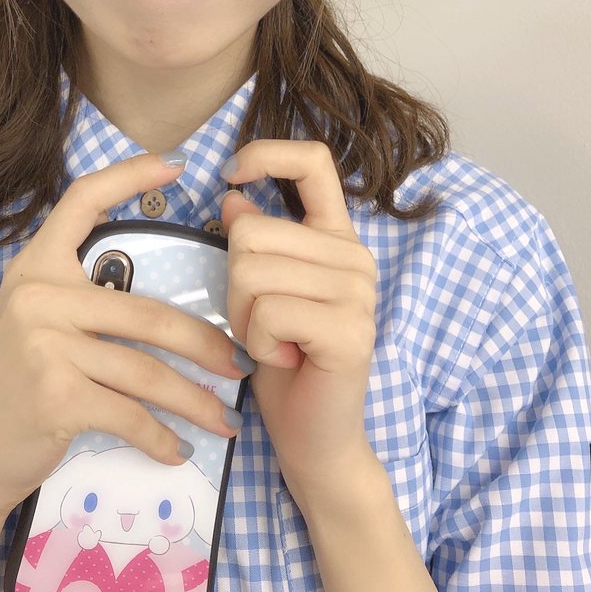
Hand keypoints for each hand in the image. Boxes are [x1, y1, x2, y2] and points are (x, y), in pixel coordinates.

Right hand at [0, 153, 246, 525]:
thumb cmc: (15, 387)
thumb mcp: (34, 322)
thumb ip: (77, 295)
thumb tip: (158, 287)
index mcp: (35, 267)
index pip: (82, 200)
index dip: (130, 175)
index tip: (177, 164)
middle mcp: (38, 296)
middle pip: (148, 312)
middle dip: (206, 345)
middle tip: (240, 364)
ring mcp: (45, 345)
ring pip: (147, 371)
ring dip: (195, 402)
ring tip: (224, 419)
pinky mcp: (56, 396)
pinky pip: (131, 415)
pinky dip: (161, 439)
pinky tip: (178, 451)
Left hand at [220, 141, 378, 510]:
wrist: (315, 437)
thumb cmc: (282, 359)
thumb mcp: (258, 292)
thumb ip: (254, 242)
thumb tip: (232, 197)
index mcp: (334, 237)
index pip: (313, 161)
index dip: (267, 154)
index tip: (232, 173)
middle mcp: (354, 256)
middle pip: (251, 231)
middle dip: (233, 282)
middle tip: (261, 321)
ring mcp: (358, 292)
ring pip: (251, 271)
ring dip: (243, 316)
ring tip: (272, 341)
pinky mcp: (349, 330)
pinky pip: (269, 311)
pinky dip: (257, 340)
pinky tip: (282, 359)